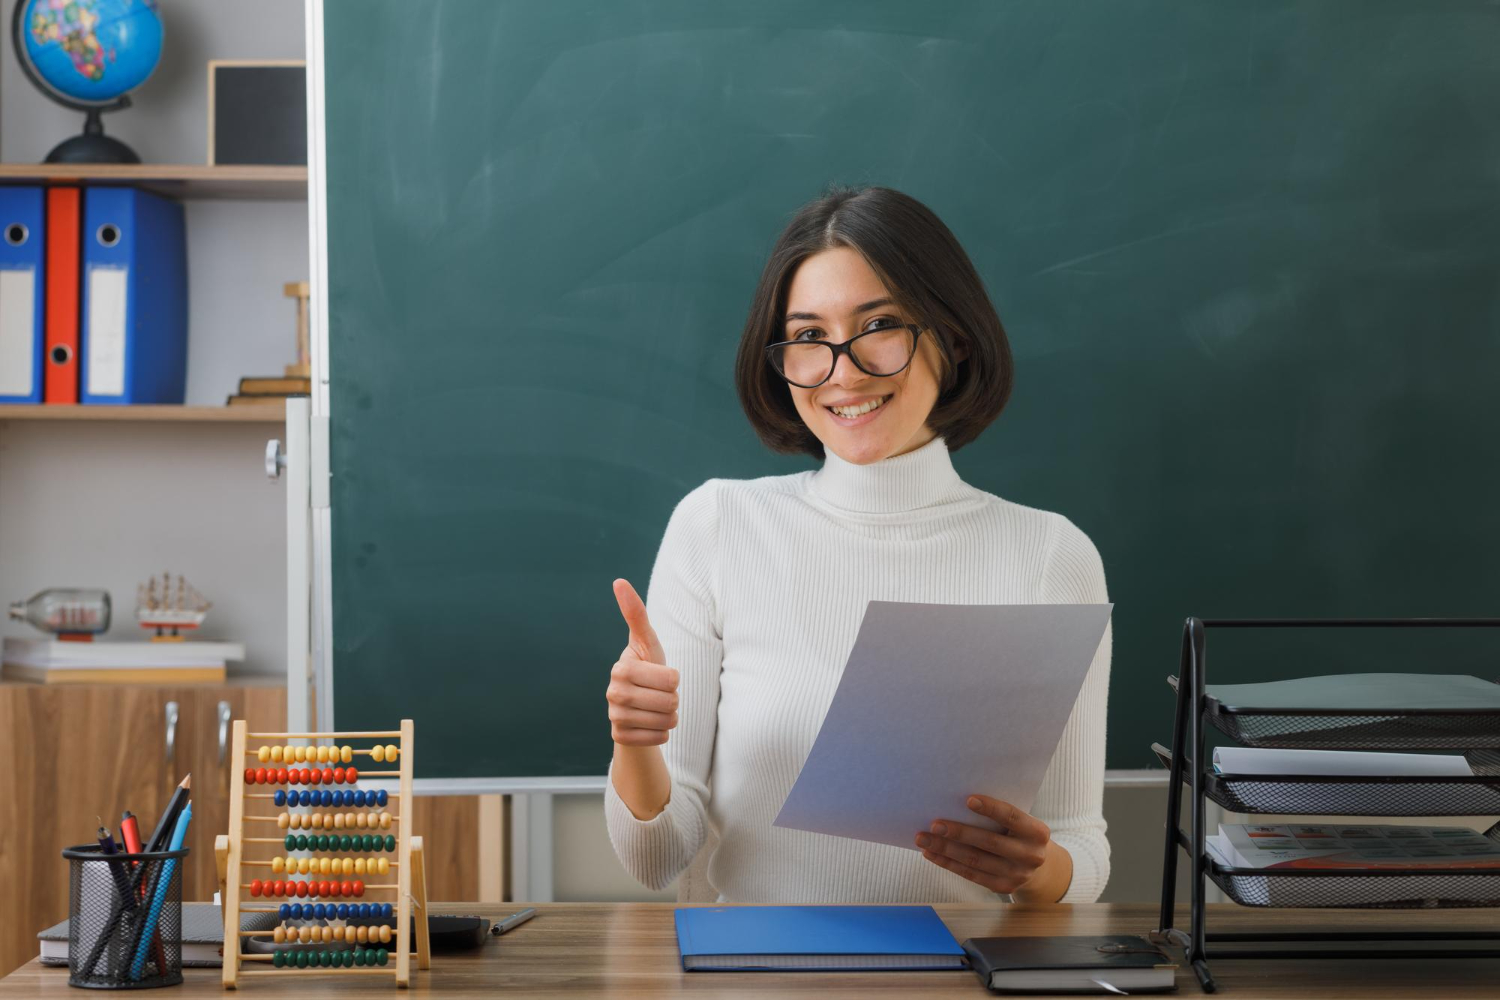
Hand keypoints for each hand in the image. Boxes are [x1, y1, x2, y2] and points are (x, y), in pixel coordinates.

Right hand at [606, 579, 679, 746]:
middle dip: (673, 699)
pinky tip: (650, 724)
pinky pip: (659, 738)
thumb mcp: (647, 641)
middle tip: (659, 693)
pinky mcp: (619, 737)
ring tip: (656, 707)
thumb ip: (636, 613)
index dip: (673, 678)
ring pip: (667, 722)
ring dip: (670, 716)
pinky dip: (662, 732)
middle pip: (670, 702)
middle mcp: (613, 693)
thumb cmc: (647, 667)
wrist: (635, 706)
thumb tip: (618, 581)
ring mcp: (614, 717)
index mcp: (621, 668)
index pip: (671, 679)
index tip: (661, 674)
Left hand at [915, 795, 1058, 896]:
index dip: (991, 809)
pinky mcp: (1003, 887)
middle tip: (934, 824)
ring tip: (923, 839)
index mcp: (1036, 832)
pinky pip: (970, 875)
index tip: (968, 800)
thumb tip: (956, 803)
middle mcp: (1030, 855)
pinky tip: (931, 853)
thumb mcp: (1020, 823)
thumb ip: (999, 816)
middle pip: (989, 842)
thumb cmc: (1019, 834)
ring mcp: (1017, 874)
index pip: (1012, 817)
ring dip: (946, 849)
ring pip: (975, 861)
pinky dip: (948, 863)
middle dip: (959, 833)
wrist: (1039, 867)